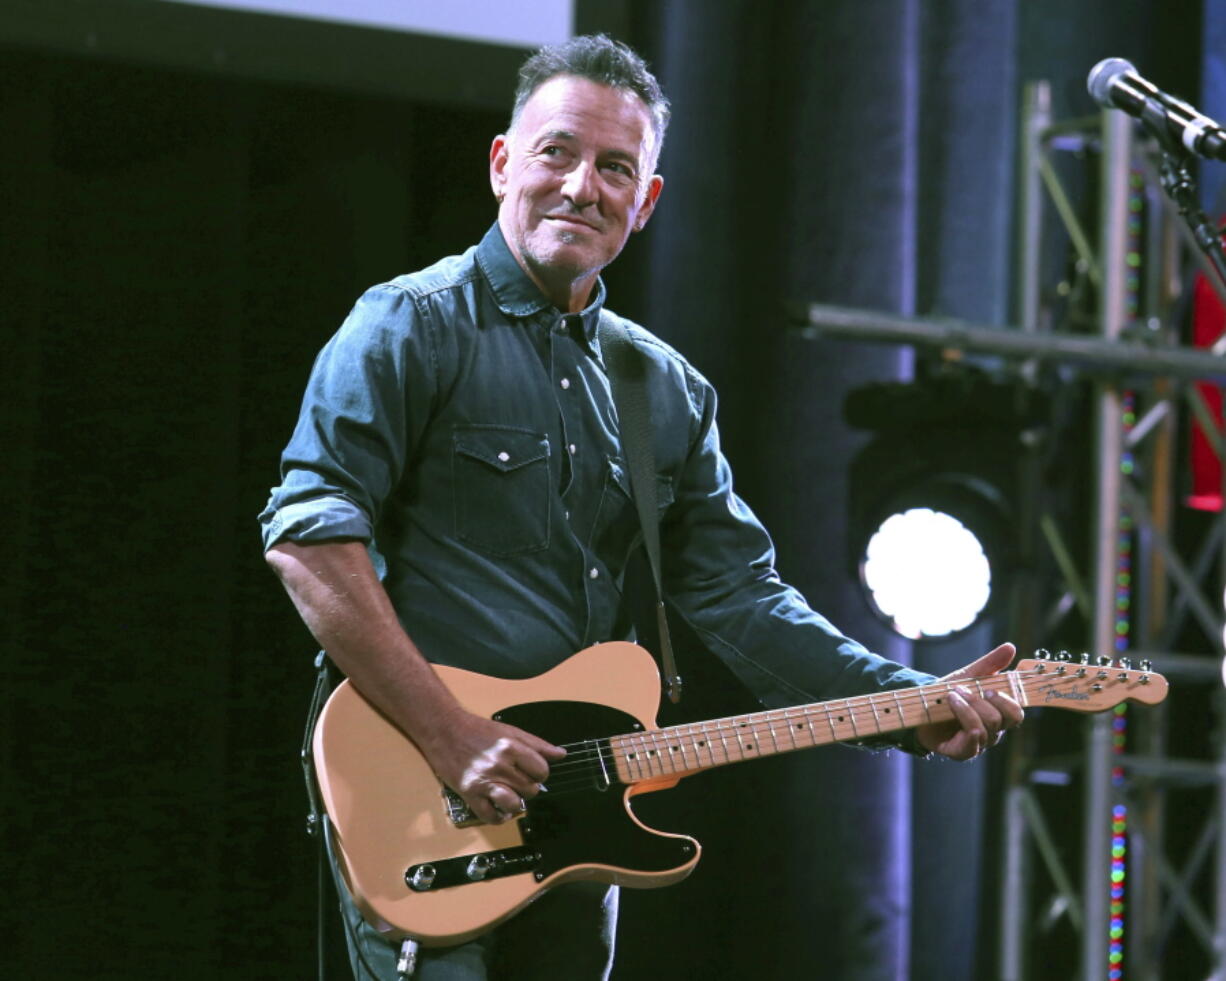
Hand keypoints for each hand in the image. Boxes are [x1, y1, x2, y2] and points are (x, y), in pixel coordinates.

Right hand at [423, 708, 565, 823]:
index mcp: (510, 747)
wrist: (445, 730)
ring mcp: (483, 781)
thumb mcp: (510, 731)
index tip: (533, 771)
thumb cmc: (477, 730)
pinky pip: (490, 816)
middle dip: (528, 786)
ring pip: (514, 804)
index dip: (541, 773)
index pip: (541, 771)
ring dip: (516, 802)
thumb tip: (560, 754)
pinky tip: (500, 808)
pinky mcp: (469, 793)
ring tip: (511, 794)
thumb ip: (537, 744)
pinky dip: (499, 817)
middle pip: (530, 789)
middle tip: (519, 780)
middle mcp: (498, 765)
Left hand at [916, 643, 1022, 760]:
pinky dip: (963, 720)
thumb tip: (1011, 647)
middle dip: (980, 701)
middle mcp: (992, 732)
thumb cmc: (948, 693)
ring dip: (967, 707)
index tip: (989, 688)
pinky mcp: (962, 752)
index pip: (1016, 714)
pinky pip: (972, 742)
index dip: (1008, 702)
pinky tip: (953, 707)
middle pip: (1001, 719)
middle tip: (962, 689)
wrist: (919, 708)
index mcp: (997, 715)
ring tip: (950, 695)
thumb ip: (990, 664)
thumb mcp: (968, 675)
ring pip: (985, 728)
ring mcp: (978, 744)